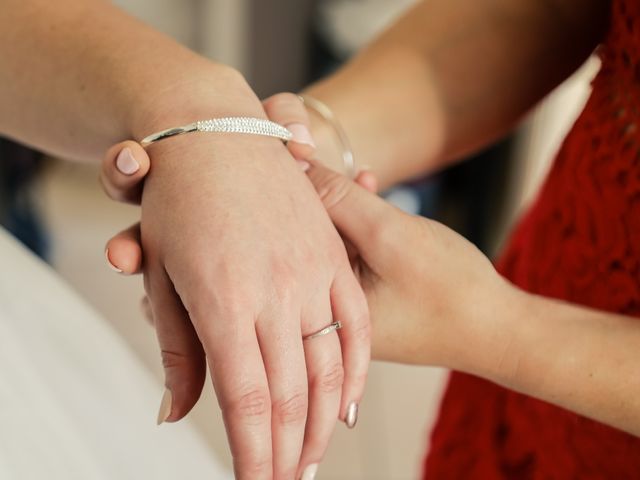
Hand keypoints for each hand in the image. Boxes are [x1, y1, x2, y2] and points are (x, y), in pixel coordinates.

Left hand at [103, 93, 369, 479]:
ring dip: (323, 421)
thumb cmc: (179, 200)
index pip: (246, 399)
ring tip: (315, 459)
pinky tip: (350, 407)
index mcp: (225, 301)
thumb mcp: (163, 273)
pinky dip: (354, 371)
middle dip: (289, 449)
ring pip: (328, 366)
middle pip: (290, 392)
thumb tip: (172, 414)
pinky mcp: (333, 258)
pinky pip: (355, 323)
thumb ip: (178, 348)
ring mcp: (312, 273)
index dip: (255, 452)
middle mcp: (275, 292)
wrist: (217, 128)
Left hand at [302, 162, 509, 369]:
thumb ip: (341, 199)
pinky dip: (365, 227)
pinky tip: (374, 199)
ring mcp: (353, 310)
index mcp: (322, 311)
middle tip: (336, 166)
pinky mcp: (374, 301)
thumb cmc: (449, 288)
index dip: (297, 193)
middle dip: (324, 199)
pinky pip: (357, 256)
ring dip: (348, 209)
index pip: (291, 240)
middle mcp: (330, 316)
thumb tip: (298, 165)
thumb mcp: (389, 234)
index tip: (302, 158)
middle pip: (309, 243)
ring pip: (336, 245)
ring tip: (365, 180)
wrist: (500, 329)